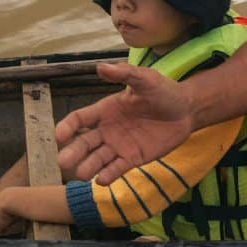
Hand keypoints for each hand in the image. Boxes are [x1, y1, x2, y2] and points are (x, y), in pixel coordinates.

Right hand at [55, 62, 194, 184]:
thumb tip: (100, 66)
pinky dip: (109, 175)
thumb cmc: (164, 92)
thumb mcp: (145, 79)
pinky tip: (102, 180)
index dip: (67, 127)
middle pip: (83, 143)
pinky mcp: (133, 159)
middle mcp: (107, 130)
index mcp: (105, 110)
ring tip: (81, 174)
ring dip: (87, 167)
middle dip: (72, 152)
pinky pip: (117, 169)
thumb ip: (124, 74)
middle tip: (63, 162)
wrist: (187, 110)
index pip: (79, 119)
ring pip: (97, 159)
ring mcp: (119, 146)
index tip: (59, 135)